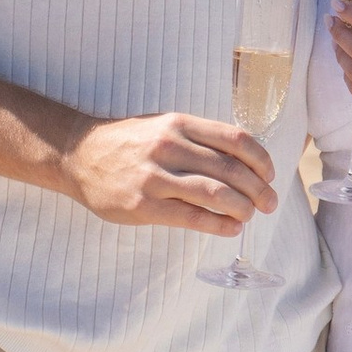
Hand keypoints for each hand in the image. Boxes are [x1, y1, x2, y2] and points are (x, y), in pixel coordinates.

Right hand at [56, 111, 278, 236]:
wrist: (80, 155)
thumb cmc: (130, 143)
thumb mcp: (164, 127)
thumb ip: (200, 140)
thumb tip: (244, 163)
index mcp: (180, 124)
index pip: (236, 139)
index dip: (261, 159)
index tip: (270, 174)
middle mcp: (170, 147)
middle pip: (231, 169)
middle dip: (259, 189)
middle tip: (271, 203)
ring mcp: (155, 177)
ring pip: (215, 193)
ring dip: (242, 208)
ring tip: (250, 216)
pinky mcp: (144, 206)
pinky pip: (191, 217)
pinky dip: (218, 225)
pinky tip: (230, 228)